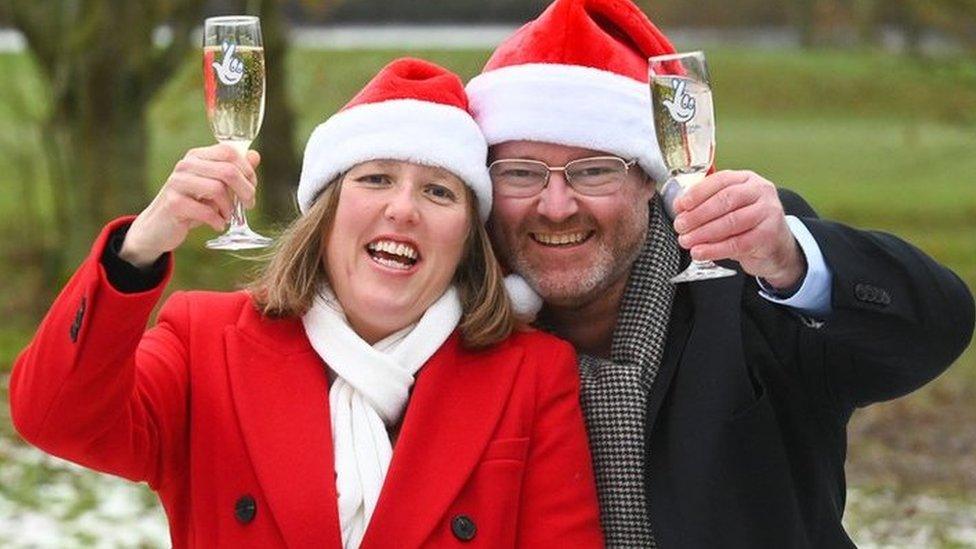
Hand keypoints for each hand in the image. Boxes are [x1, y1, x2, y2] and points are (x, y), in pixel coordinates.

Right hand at [120, 144, 258, 267]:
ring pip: (218, 189)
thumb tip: (255, 155)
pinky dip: (218, 220)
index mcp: (197, 156)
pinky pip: (206, 210)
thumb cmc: (191, 204)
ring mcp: (177, 183)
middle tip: (248, 205)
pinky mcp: (173, 203)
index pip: (229, 151)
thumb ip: (234, 171)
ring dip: (230, 208)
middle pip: (228, 171)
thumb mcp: (214, 186)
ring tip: (229, 216)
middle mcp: (186, 165)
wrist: (159, 226)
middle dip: (245, 190)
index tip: (252, 187)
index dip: (247, 170)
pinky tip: (218, 225)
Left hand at [671, 170, 804, 288]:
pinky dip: (715, 249)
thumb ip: (708, 204)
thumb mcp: (730, 208)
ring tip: (686, 240)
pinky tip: (700, 252)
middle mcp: (761, 192)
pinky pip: (738, 243)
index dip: (697, 193)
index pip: (720, 180)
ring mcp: (768, 213)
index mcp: (747, 179)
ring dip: (703, 232)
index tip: (680, 205)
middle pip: (725, 200)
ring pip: (731, 222)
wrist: (776, 247)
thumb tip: (681, 209)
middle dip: (698, 214)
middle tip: (680, 225)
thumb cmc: (747, 225)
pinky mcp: (769, 235)